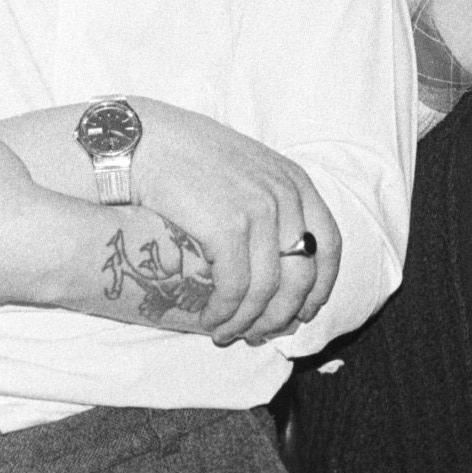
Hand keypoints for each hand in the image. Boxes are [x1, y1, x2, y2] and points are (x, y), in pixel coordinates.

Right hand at [130, 98, 339, 344]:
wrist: (142, 138)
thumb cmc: (185, 154)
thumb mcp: (244, 166)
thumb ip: (268, 199)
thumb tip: (280, 252)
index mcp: (293, 180)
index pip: (329, 244)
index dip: (320, 286)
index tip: (305, 311)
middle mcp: (283, 194)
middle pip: (302, 275)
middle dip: (282, 314)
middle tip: (259, 334)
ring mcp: (258, 210)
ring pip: (267, 289)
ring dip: (247, 321)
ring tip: (226, 332)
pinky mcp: (226, 226)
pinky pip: (234, 287)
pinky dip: (224, 312)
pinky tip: (210, 319)